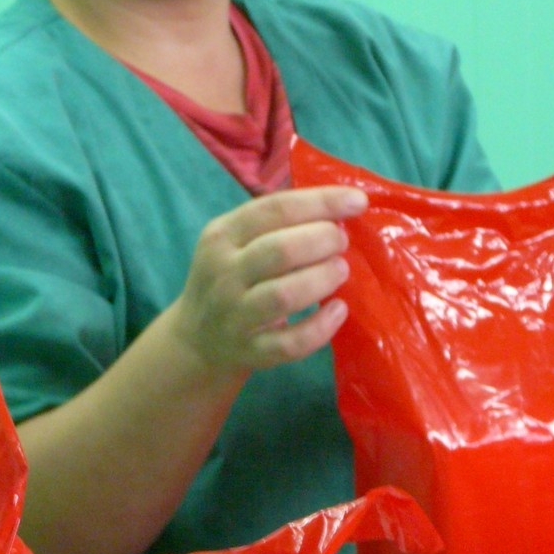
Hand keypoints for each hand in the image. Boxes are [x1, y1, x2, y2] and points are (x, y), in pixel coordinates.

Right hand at [167, 186, 367, 375]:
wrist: (194, 341)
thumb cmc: (229, 278)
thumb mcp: (234, 242)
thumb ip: (277, 223)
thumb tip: (338, 206)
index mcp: (221, 235)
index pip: (275, 209)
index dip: (322, 202)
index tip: (358, 200)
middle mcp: (224, 273)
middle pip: (281, 250)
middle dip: (323, 240)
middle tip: (342, 241)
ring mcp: (235, 316)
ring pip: (284, 295)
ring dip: (323, 278)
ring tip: (341, 270)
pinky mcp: (249, 352)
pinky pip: (290, 344)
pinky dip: (321, 327)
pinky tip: (338, 311)